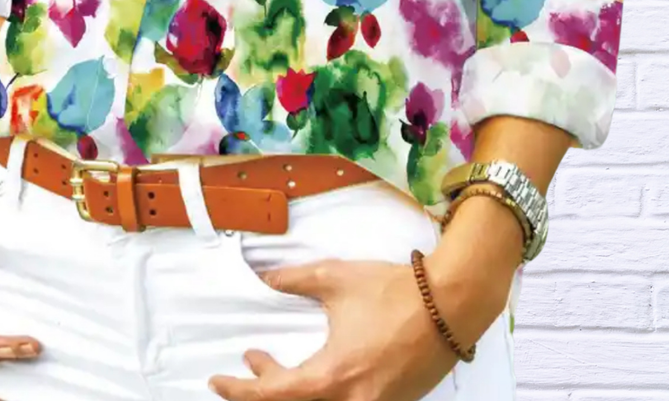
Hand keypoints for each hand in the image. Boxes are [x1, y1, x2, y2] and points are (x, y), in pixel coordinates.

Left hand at [207, 255, 463, 400]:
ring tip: (273, 367)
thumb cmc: (395, 291)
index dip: (239, 390)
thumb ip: (294, 281)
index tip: (218, 378)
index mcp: (332, 377)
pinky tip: (315, 370)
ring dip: (290, 392)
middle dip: (261, 391)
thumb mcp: (336, 278)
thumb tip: (265, 278)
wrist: (450, 302)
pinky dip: (320, 393)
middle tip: (249, 364)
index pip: (271, 396)